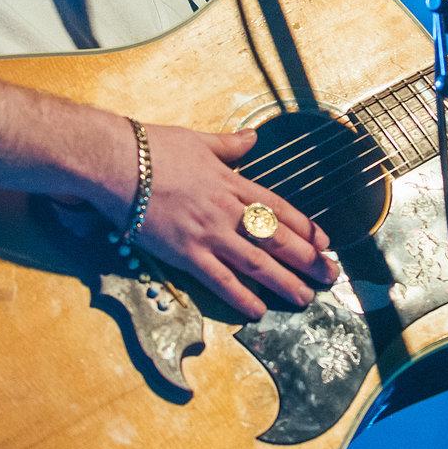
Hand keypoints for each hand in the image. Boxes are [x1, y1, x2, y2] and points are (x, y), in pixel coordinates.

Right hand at [117, 125, 335, 320]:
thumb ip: (229, 145)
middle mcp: (227, 210)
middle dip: (306, 260)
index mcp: (232, 182)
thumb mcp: (199, 141)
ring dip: (284, 282)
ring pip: (256, 262)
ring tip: (305, 298)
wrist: (117, 163)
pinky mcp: (186, 253)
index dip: (305, 228)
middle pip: (276, 238)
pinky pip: (220, 279)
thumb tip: (252, 138)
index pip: (279, 208)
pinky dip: (241, 296)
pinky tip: (258, 310)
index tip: (324, 243)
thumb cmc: (154, 148)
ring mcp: (208, 233)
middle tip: (329, 277)